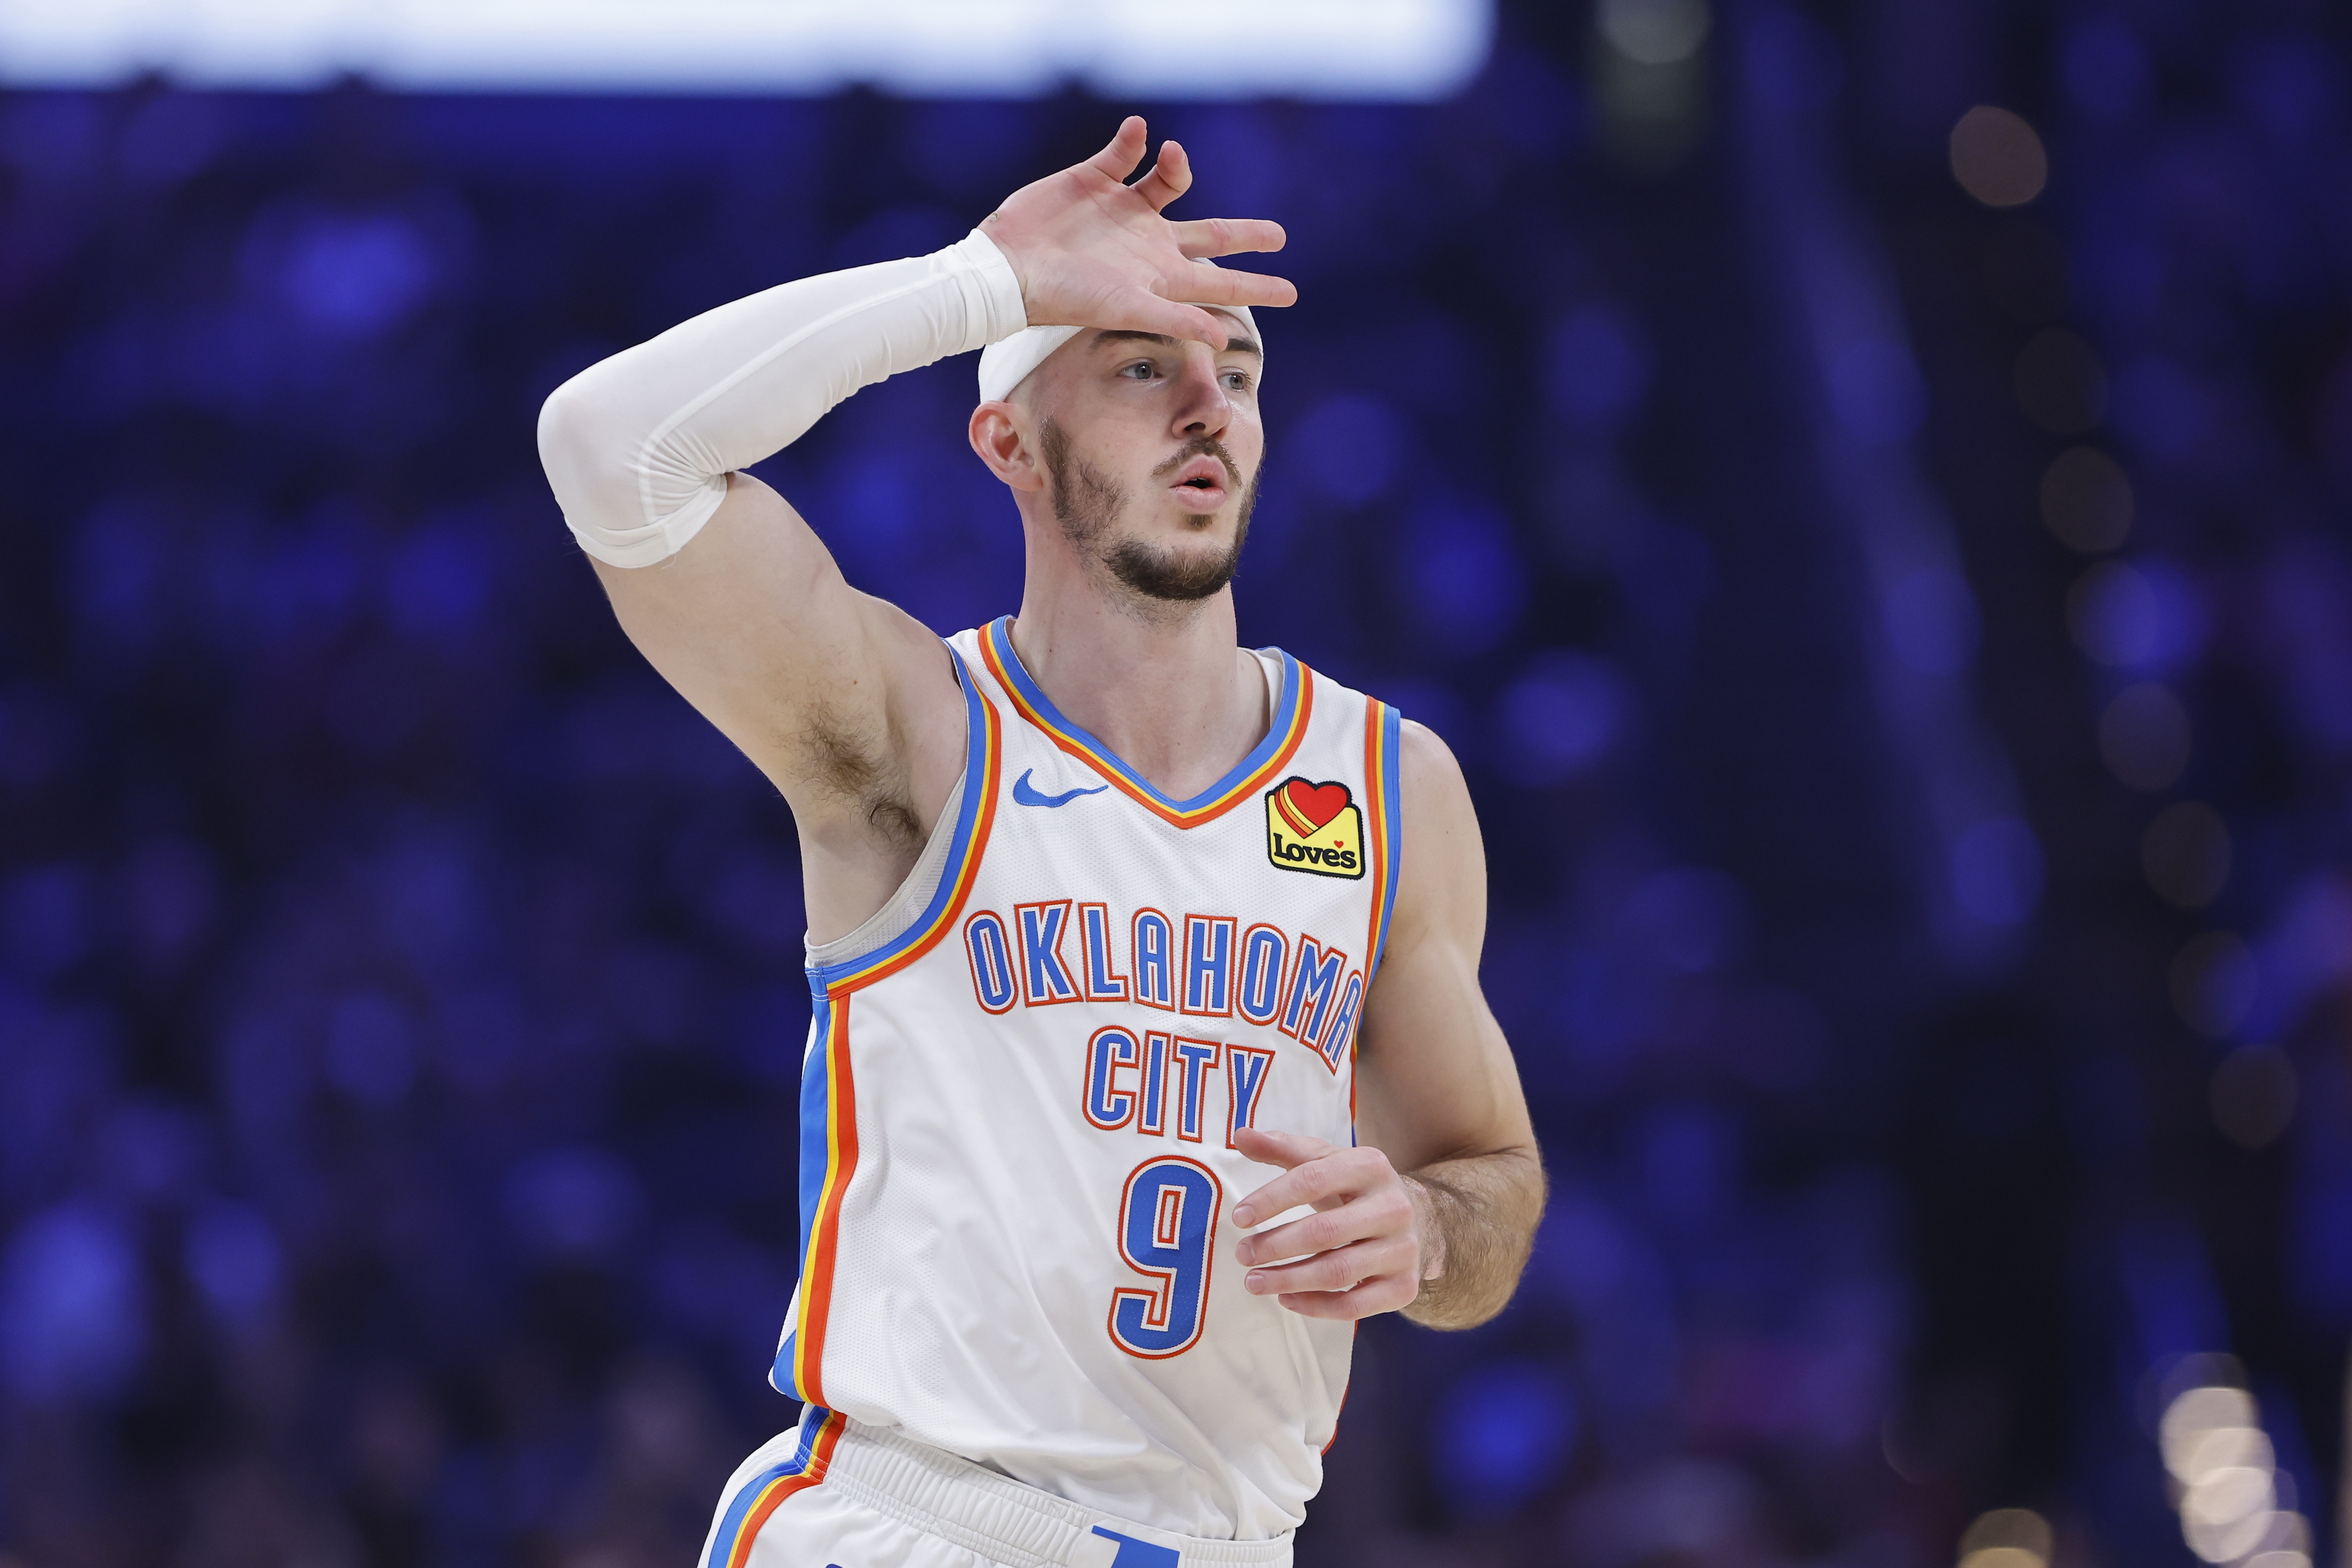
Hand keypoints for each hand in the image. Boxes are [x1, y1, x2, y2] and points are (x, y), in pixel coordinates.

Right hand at [980, 115, 1296, 347]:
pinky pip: (1123, 152)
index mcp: (1162, 275)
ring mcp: (1122, 209)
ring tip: (1173, 156)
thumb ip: (1175, 318)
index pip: (1220, 282)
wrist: (1009, 268)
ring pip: (1169, 181)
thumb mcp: (1124, 309)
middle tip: (1279, 235)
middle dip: (1243, 235)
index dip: (1256, 286)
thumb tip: (1224, 338)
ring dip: (1177, 165)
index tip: (1291, 292)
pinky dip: (1134, 140)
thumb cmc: (1065, 297)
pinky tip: (1140, 132)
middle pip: (1210, 235)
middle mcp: (1148, 242)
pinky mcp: (1092, 179)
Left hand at [1230, 1127, 1437, 1319]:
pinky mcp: (1404, 1287)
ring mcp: (1403, 1249)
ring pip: (1338, 1272)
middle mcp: (1393, 1207)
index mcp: (1370, 1166)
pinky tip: (1286, 1299)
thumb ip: (1283, 1148)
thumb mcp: (1326, 1161)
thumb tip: (1241, 1135)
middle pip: (1324, 1232)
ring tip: (1254, 1281)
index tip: (1238, 1218)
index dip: (1271, 1200)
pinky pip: (1355, 1307)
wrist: (1419, 1220)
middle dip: (1275, 1246)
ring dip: (1288, 1280)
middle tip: (1242, 1255)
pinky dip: (1315, 1306)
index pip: (1312, 1180)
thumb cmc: (1355, 1189)